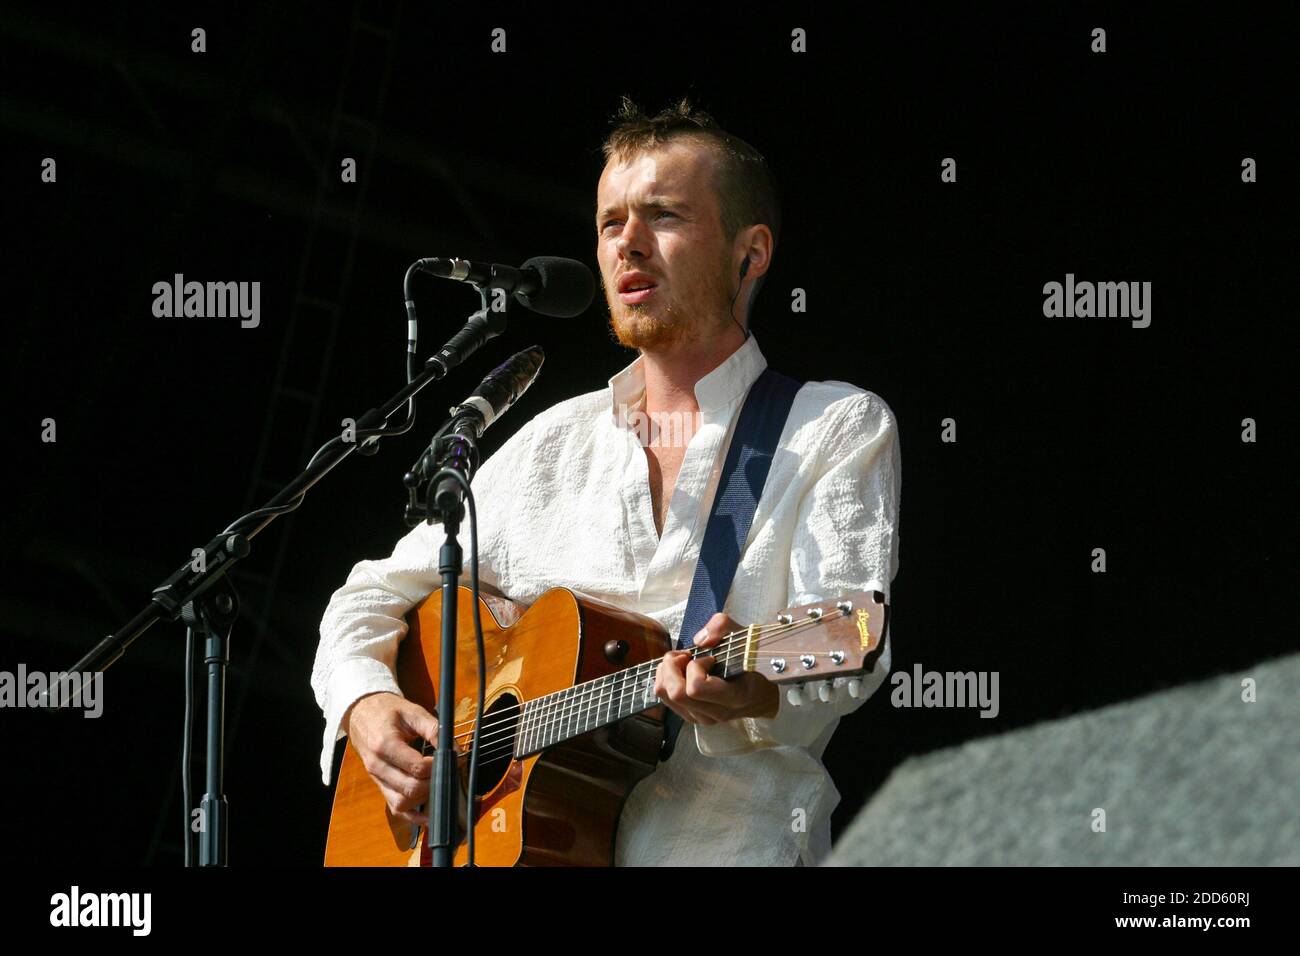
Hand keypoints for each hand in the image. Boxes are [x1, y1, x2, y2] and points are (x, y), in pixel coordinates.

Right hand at [344, 692, 438, 825]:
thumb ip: (434, 730)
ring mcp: (376, 779)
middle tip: (447, 770)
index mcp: (385, 745)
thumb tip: (454, 749)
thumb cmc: (388, 711)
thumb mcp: (413, 712)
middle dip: (435, 782)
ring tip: (437, 782)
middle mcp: (377, 766)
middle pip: (411, 788)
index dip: (438, 766)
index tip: (450, 757)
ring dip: (425, 797)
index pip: (417, 767)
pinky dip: (413, 816)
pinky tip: (429, 815)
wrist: (361, 713)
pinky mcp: (380, 786)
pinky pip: (395, 808)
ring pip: (403, 802)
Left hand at [654, 612, 779, 725]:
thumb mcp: (745, 637)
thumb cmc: (753, 664)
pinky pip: (666, 699)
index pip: (696, 688)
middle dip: (672, 667)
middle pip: (675, 693)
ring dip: (667, 673)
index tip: (710, 657)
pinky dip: (666, 680)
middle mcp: (715, 713)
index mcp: (733, 698)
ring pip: (666, 696)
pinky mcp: (691, 717)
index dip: (695, 666)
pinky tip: (681, 671)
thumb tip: (698, 640)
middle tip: (685, 655)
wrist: (761, 695)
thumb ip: (723, 627)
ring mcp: (701, 719)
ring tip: (681, 661)